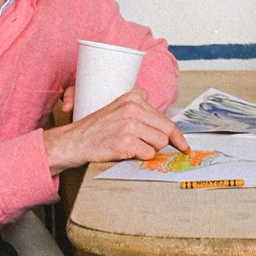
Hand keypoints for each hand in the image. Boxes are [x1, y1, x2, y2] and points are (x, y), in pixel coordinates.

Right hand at [43, 89, 188, 173]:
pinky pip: (149, 154)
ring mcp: (129, 125)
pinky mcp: (126, 142)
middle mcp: (132, 108)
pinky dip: (142, 158)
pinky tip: (129, 153)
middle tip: (179, 150)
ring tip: (135, 148)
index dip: (174, 132)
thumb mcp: (119, 110)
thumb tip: (169, 132)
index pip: (164, 116)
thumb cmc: (97, 129)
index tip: (182, 143)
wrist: (74, 141)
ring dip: (152, 150)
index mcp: (133, 97)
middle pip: (167, 129)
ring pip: (160, 142)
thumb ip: (142, 115)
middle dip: (169, 142)